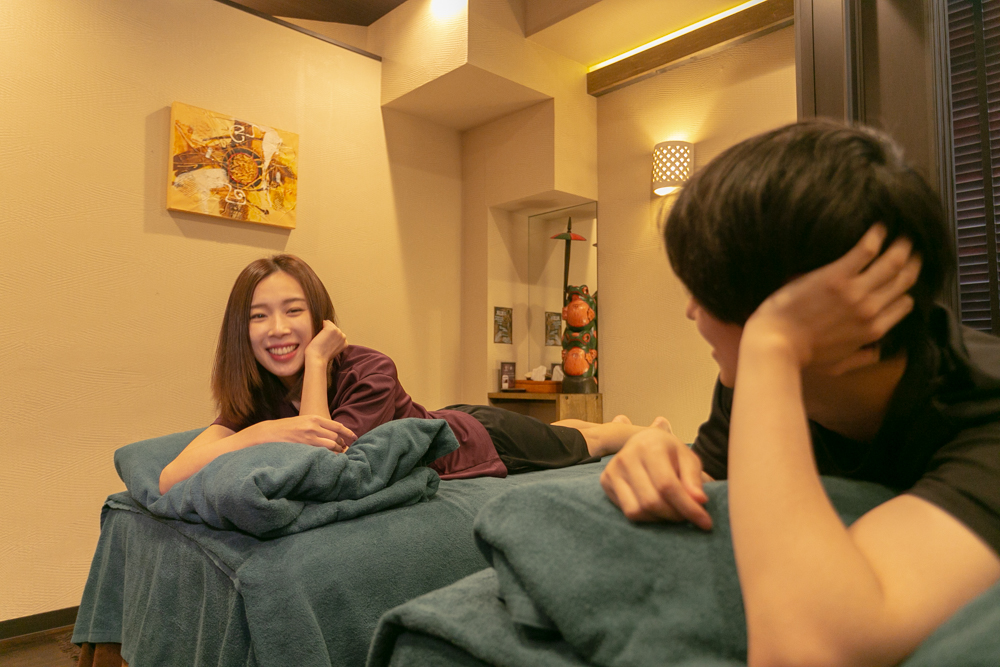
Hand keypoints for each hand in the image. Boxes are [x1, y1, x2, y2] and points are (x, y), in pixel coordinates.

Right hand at [253, 415, 356, 452]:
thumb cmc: (286, 428)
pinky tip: (330, 459)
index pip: (337, 426)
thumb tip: (333, 434)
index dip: (348, 432)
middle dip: (342, 444)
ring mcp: (309, 437)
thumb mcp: (303, 421)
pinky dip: (328, 455)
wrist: (269, 432)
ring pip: (332, 445)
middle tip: (344, 449)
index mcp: (314, 418)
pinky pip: (322, 452)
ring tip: (338, 455)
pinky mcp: (304, 446)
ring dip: (337, 451)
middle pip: (336, 436)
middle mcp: (314, 426)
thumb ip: (317, 426)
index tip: (354, 437)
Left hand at [304, 320, 347, 365]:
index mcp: (345, 343)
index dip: (329, 337)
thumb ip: (335, 342)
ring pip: (329, 324)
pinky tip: (318, 335)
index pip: (337, 333)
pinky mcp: (331, 329)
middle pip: (334, 327)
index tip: (326, 344)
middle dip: (327, 332)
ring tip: (320, 339)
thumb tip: (329, 335)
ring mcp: (338, 332)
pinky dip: (319, 326)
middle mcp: (343, 336)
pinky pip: (324, 322)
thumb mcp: (333, 350)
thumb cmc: (321, 356)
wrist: (317, 359)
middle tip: (322, 342)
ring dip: (323, 329)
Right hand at [600, 418, 711, 528]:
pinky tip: (656, 509)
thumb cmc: (669, 452)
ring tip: (672, 510)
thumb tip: (699, 501)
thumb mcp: (688, 458)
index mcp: (649, 446)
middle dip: (675, 515)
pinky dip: (646, 517)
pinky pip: (628, 512)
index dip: (688, 507)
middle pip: (652, 501)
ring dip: (660, 518)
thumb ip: (694, 479)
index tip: (705, 522)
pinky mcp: (605, 482)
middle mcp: (626, 457)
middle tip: (688, 516)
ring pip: (638, 511)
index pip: (667, 485)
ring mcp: (612, 470)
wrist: (643, 442)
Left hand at [743, 224, 920, 374]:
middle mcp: (870, 310)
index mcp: (873, 331)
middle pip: (903, 280)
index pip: (904, 304)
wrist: (777, 343)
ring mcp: (855, 292)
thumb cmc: (802, 356)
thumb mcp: (838, 366)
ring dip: (901, 245)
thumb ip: (862, 359)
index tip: (903, 277)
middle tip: (911, 248)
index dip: (905, 290)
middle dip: (912, 262)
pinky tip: (878, 226)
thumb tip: (877, 353)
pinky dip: (876, 236)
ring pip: (893, 262)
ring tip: (902, 235)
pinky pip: (865, 250)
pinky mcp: (836, 276)